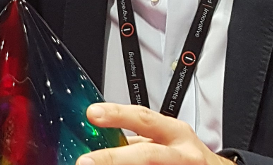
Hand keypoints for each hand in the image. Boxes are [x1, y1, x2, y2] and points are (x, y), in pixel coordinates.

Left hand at [77, 103, 232, 164]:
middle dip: (113, 158)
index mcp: (175, 133)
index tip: (93, 113)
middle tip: (85, 162)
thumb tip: (104, 137)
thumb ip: (139, 137)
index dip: (118, 115)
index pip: (144, 118)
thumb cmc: (187, 155)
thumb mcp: (168, 138)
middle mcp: (182, 153)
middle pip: (146, 154)